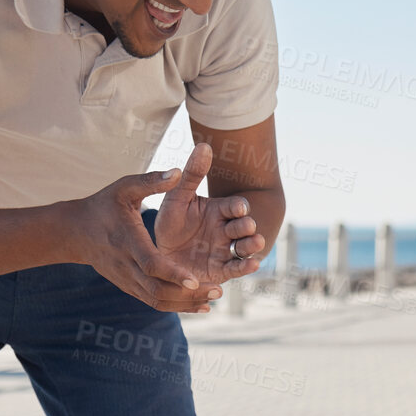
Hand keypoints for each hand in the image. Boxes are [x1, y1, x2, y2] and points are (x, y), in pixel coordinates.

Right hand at [73, 167, 221, 313]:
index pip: (150, 264)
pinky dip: (177, 306)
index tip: (195, 279)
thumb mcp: (123, 188)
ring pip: (158, 300)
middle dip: (188, 294)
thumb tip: (178, 172)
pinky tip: (200, 304)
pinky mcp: (129, 287)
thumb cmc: (103, 205)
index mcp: (127, 240)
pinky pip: (154, 302)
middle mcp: (126, 265)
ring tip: (214, 298)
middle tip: (218, 291)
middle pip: (158, 289)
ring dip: (186, 303)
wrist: (75, 231)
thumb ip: (150, 182)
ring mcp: (127, 279)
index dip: (172, 274)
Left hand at [155, 142, 265, 286]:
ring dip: (252, 245)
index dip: (238, 207)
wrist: (159, 254)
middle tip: (248, 225)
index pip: (234, 207)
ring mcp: (226, 251)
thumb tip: (204, 145)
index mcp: (219, 211)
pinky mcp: (222, 270)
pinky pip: (236, 268)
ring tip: (256, 242)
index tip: (239, 207)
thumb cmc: (170, 223)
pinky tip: (253, 264)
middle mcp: (226, 230)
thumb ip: (191, 174)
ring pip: (245, 247)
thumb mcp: (177, 197)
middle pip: (243, 227)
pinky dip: (246, 267)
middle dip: (247, 226)